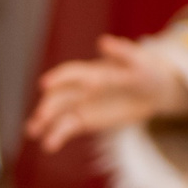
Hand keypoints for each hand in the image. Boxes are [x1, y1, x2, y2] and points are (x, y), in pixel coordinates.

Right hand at [25, 36, 187, 153]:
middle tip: (40, 117)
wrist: (154, 90)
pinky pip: (67, 128)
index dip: (58, 78)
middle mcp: (81, 88)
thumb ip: (122, 53)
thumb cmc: (147, 71)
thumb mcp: (140, 61)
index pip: (71, 73)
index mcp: (92, 71)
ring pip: (58, 114)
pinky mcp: (85, 120)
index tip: (44, 85)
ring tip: (32, 133)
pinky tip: (48, 146)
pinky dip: (56, 136)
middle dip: (48, 106)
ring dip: (44, 123)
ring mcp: (81, 105)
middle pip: (60, 96)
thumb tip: (104, 41)